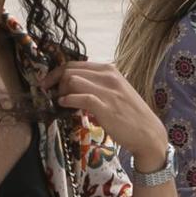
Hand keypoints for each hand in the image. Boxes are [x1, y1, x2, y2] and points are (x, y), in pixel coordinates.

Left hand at [40, 61, 166, 165]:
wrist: (147, 132)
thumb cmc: (129, 114)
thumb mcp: (113, 92)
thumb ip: (95, 86)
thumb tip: (72, 87)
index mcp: (108, 70)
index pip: (75, 63)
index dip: (56, 72)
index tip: (47, 83)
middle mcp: (108, 76)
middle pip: (69, 70)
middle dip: (54, 82)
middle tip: (50, 95)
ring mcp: (107, 91)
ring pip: (72, 80)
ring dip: (60, 92)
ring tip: (61, 103)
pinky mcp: (106, 107)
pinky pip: (81, 97)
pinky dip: (68, 100)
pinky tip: (64, 106)